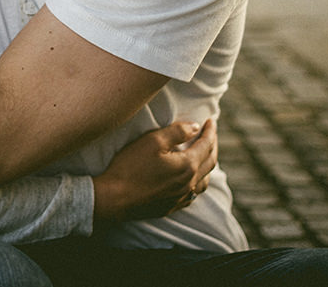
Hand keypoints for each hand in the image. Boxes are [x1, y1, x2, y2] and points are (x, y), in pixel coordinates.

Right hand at [91, 118, 217, 222]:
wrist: (115, 198)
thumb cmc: (131, 166)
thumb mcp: (152, 141)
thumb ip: (177, 132)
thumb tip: (196, 127)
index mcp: (188, 166)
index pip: (206, 145)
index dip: (210, 131)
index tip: (211, 120)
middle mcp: (189, 184)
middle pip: (210, 162)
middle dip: (212, 146)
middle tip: (210, 134)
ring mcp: (181, 197)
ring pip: (204, 181)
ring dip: (207, 166)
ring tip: (204, 156)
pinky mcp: (171, 206)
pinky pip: (193, 194)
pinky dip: (197, 182)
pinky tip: (190, 180)